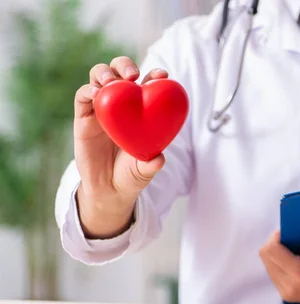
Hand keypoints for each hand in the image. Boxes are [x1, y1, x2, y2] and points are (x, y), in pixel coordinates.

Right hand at [73, 57, 167, 238]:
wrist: (108, 188)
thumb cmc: (132, 174)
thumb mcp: (144, 171)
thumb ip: (151, 164)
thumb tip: (159, 159)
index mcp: (141, 109)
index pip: (148, 84)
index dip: (155, 76)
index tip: (163, 75)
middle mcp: (121, 104)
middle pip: (120, 72)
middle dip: (125, 65)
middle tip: (132, 75)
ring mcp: (101, 108)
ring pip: (99, 77)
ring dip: (105, 72)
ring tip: (112, 81)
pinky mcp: (83, 117)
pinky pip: (83, 97)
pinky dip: (89, 90)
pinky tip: (96, 94)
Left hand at [259, 211, 299, 303]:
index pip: (271, 250)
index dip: (276, 236)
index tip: (288, 229)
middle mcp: (291, 287)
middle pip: (266, 256)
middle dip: (275, 242)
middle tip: (291, 235)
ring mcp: (288, 293)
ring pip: (267, 264)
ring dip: (275, 252)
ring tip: (293, 245)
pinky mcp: (288, 295)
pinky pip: (273, 272)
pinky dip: (279, 261)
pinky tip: (293, 256)